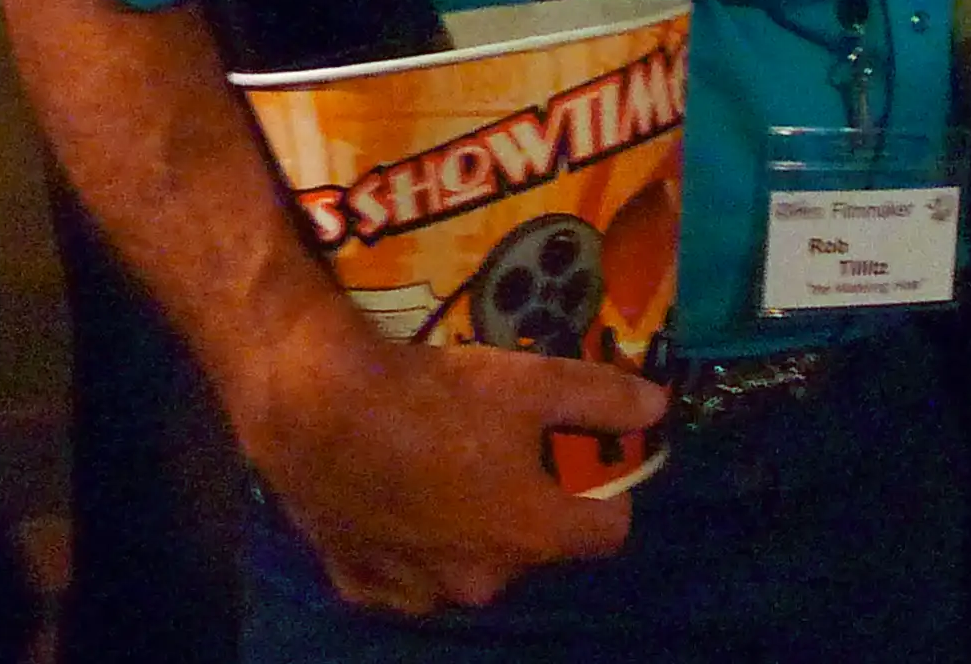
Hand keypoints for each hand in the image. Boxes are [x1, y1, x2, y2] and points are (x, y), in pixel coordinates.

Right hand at [234, 304, 669, 614]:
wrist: (313, 409)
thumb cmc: (433, 397)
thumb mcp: (532, 382)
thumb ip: (602, 398)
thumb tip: (656, 406)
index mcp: (530, 536)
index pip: (608, 533)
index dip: (610, 492)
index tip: (591, 459)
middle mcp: (477, 580)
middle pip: (531, 545)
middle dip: (532, 504)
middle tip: (509, 449)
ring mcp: (413, 589)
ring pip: (465, 561)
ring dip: (468, 526)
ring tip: (448, 465)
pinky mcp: (357, 581)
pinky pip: (402, 571)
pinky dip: (408, 541)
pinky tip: (397, 495)